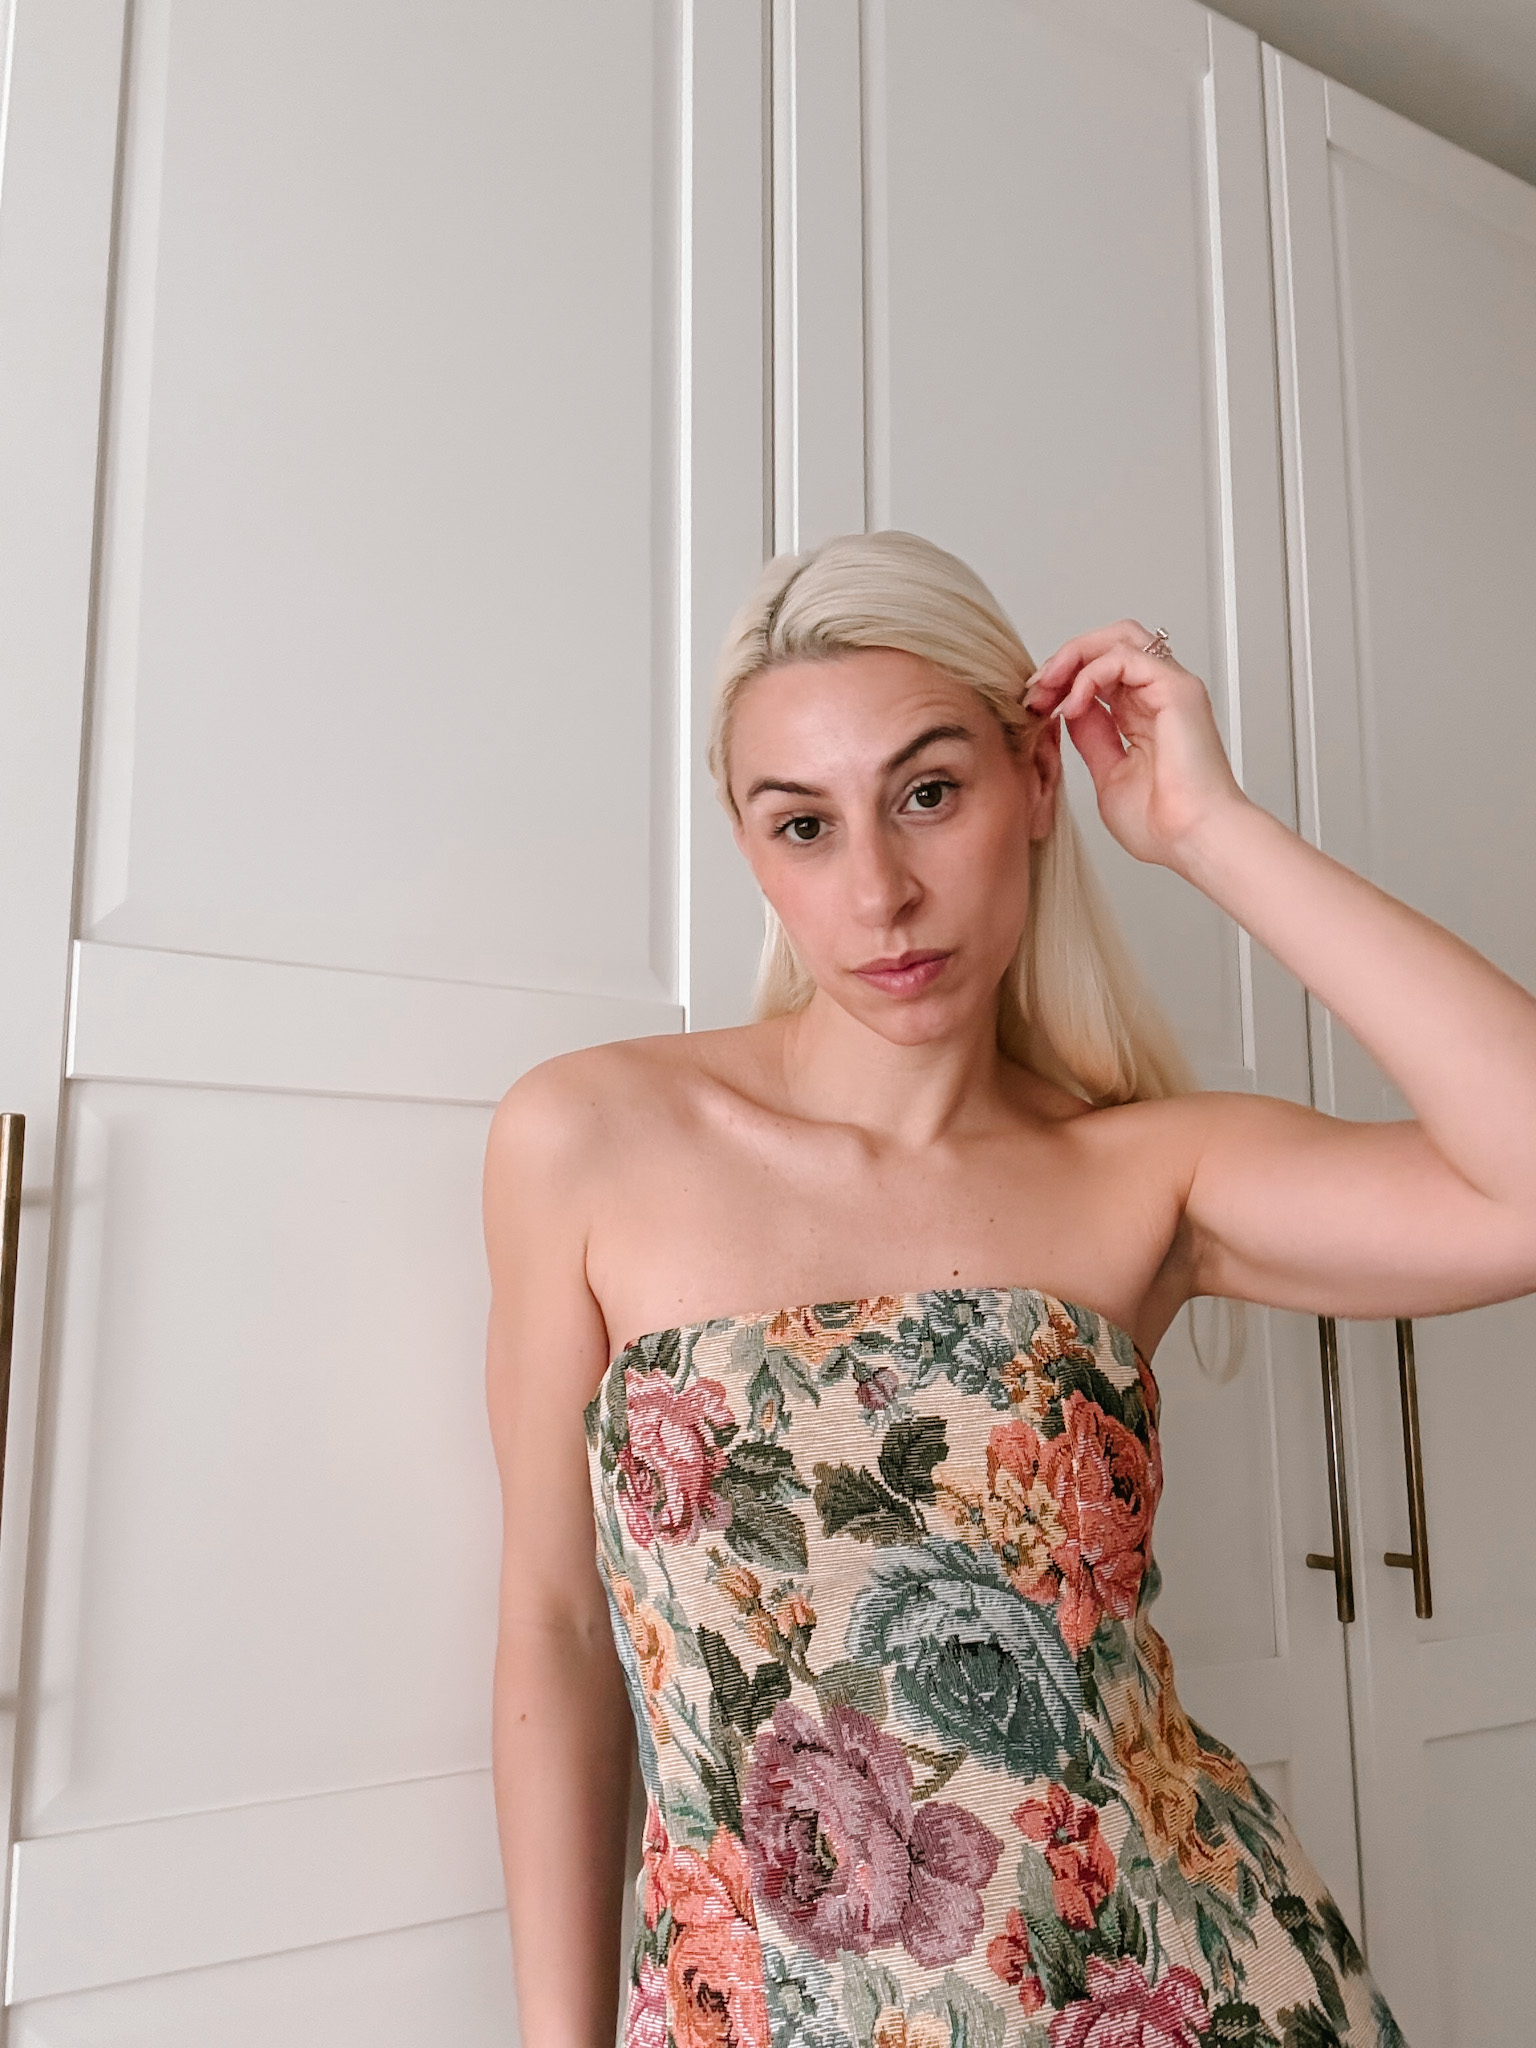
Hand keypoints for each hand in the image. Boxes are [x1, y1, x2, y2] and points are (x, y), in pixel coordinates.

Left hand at [1025, 620, 1246, 868]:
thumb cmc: (1165, 825)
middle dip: (1066, 658)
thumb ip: (1091, 739)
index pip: (1100, 672)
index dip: (1062, 680)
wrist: (1194, 840)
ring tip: (1049, 687)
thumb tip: (1067, 710)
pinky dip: (1090, 673)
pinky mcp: (1176, 688)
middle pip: (1109, 643)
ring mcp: (1170, 688)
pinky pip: (1124, 657)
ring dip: (1074, 657)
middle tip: (1037, 689)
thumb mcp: (1108, 775)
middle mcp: (1159, 696)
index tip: (1033, 704)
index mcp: (1145, 716)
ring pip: (1118, 638)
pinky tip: (1073, 703)